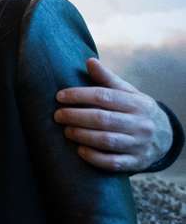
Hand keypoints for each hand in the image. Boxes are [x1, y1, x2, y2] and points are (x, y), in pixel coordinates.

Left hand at [55, 57, 171, 171]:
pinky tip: (80, 151)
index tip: (60, 96)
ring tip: (66, 131)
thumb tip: (89, 61)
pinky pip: (113, 162)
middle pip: (103, 119)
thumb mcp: (128, 93)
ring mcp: (139, 144)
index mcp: (137, 103)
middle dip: (76, 116)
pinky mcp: (136, 162)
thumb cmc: (136, 111)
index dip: (79, 95)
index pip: (104, 96)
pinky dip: (94, 157)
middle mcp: (140, 124)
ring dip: (82, 136)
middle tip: (58, 115)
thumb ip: (107, 79)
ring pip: (107, 140)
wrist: (164, 137)